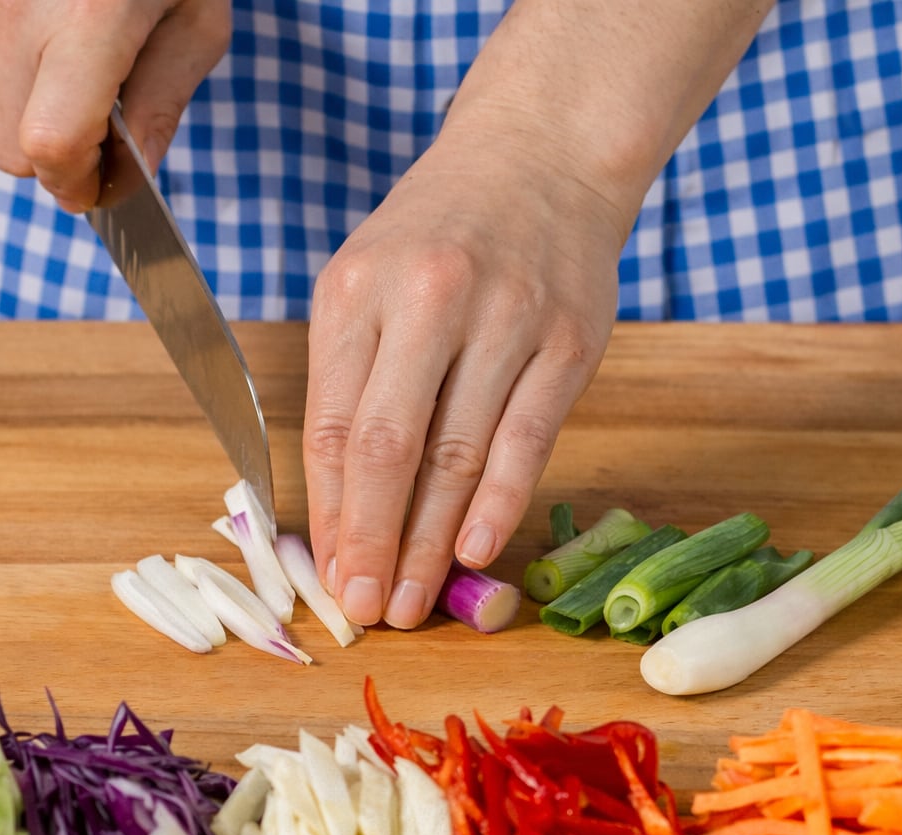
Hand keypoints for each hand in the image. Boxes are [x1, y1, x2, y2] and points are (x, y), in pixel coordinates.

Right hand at [0, 0, 230, 210]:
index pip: (48, 145)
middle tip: (104, 128)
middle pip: (11, 151)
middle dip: (61, 157)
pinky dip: (4, 83)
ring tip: (76, 67)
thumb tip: (129, 176)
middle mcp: (9, 10)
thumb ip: (162, 106)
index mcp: (85, 20)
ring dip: (31, 118)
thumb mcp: (195, 22)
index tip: (104, 184)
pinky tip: (41, 43)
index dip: (77, 183)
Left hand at [303, 128, 629, 629]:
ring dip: (434, 541)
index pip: (334, 425)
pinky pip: (529, 436)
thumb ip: (350, 388)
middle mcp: (428, 300)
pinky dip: (501, 501)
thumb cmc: (437, 236)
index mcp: (357, 290)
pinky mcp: (570, 339)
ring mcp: (506, 319)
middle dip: (374, 542)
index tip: (332, 577)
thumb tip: (343, 512)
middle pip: (390, 447)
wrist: (539, 157)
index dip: (331, 515)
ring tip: (417, 600)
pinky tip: (475, 550)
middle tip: (370, 609)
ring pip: (460, 453)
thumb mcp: (366, 284)